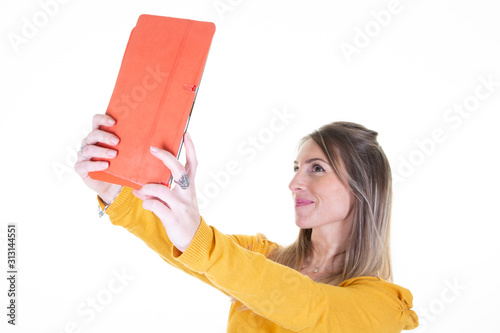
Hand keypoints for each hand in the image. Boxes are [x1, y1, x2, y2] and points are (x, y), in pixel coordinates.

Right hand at [74, 114, 122, 203]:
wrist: (112, 186)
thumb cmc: (119, 166)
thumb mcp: (125, 154)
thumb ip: (130, 144)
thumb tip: (151, 139)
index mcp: (98, 135)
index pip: (96, 121)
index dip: (103, 119)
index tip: (114, 122)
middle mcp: (89, 143)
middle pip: (93, 134)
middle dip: (105, 136)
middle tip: (117, 141)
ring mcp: (83, 155)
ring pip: (89, 149)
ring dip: (102, 151)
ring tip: (114, 154)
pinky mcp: (80, 168)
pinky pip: (85, 165)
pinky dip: (95, 164)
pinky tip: (106, 165)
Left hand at [132, 133, 200, 252]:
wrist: (193, 240)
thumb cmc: (183, 217)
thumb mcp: (178, 201)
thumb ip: (163, 192)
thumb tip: (140, 187)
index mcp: (189, 186)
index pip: (193, 163)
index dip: (190, 148)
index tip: (186, 134)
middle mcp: (187, 193)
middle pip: (179, 170)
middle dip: (165, 158)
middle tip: (152, 149)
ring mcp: (181, 205)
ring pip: (162, 190)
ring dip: (148, 189)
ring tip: (140, 191)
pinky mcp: (173, 217)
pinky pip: (156, 206)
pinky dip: (147, 204)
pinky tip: (145, 205)